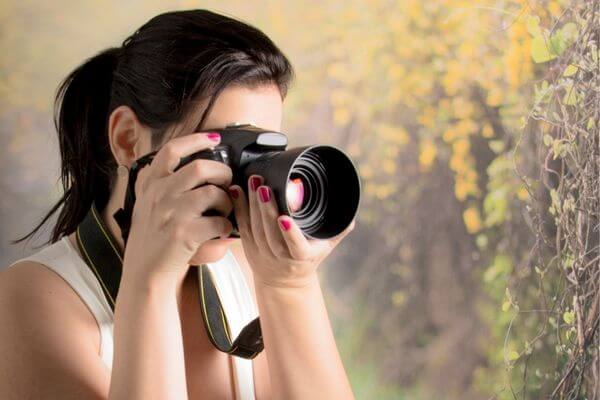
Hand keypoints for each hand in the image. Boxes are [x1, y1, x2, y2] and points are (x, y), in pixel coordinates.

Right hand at [122, 132, 233, 284]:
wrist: (144, 272)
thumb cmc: (151, 238)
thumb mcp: (146, 204)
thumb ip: (159, 183)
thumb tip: (188, 164)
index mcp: (151, 185)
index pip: (171, 150)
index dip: (195, 140)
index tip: (214, 138)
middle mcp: (159, 195)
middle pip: (200, 168)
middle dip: (222, 172)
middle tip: (227, 182)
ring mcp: (171, 214)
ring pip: (213, 193)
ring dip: (227, 202)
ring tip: (225, 211)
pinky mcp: (184, 234)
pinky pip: (218, 222)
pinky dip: (227, 226)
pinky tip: (223, 231)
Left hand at [228, 175, 355, 288]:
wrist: (284, 281)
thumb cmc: (308, 259)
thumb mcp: (325, 247)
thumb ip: (338, 230)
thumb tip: (352, 213)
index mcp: (301, 257)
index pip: (295, 247)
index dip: (289, 234)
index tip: (284, 219)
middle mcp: (279, 256)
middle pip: (270, 232)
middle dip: (266, 208)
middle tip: (264, 185)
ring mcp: (262, 252)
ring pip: (254, 227)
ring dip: (252, 203)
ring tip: (254, 182)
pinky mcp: (248, 246)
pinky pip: (242, 226)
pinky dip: (238, 207)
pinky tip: (236, 190)